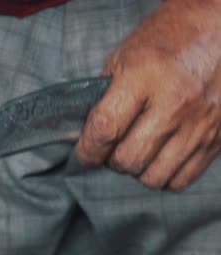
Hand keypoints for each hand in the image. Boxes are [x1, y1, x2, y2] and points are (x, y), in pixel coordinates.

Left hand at [75, 0, 220, 190]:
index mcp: (145, 76)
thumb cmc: (169, 39)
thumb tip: (87, 133)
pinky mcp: (217, 138)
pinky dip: (164, 175)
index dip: (87, 150)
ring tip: (136, 151)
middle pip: (129, 159)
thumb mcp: (125, 55)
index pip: (105, 129)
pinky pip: (181, 179)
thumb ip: (105, 95)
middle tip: (110, 149)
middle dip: (111, 160)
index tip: (83, 154)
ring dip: (137, 171)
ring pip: (154, 176)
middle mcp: (175, 102)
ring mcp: (200, 123)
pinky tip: (159, 157)